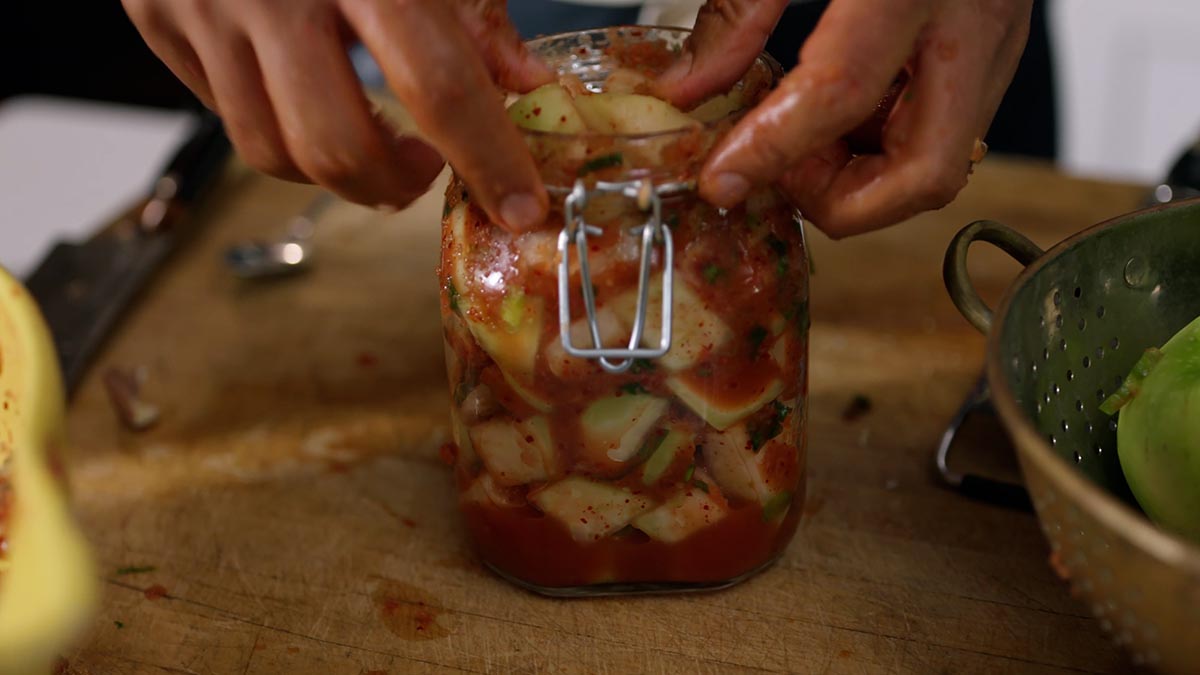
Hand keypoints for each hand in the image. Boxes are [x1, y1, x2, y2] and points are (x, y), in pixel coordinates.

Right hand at [122, 0, 553, 230]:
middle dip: (393, 186)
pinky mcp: (157, 19)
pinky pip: (225, 116)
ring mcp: (203, 7)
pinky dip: (280, 129)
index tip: (519, 208)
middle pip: (336, 144)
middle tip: (425, 169)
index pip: (439, 85)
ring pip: (270, 150)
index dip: (487, 158)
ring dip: (334, 172)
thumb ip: (475, 9)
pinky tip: (305, 95)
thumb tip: (525, 87)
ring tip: (370, 140)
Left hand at [658, 0, 1032, 237]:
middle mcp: (972, 15)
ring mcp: (996, 35)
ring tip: (801, 142)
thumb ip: (740, 11)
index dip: (773, 150)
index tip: (723, 178)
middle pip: (926, 171)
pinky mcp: (997, 42)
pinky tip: (839, 116)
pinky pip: (947, 127)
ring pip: (943, 162)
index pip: (840, 92)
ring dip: (864, 176)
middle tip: (780, 174)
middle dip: (842, 202)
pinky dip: (886, 144)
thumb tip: (689, 89)